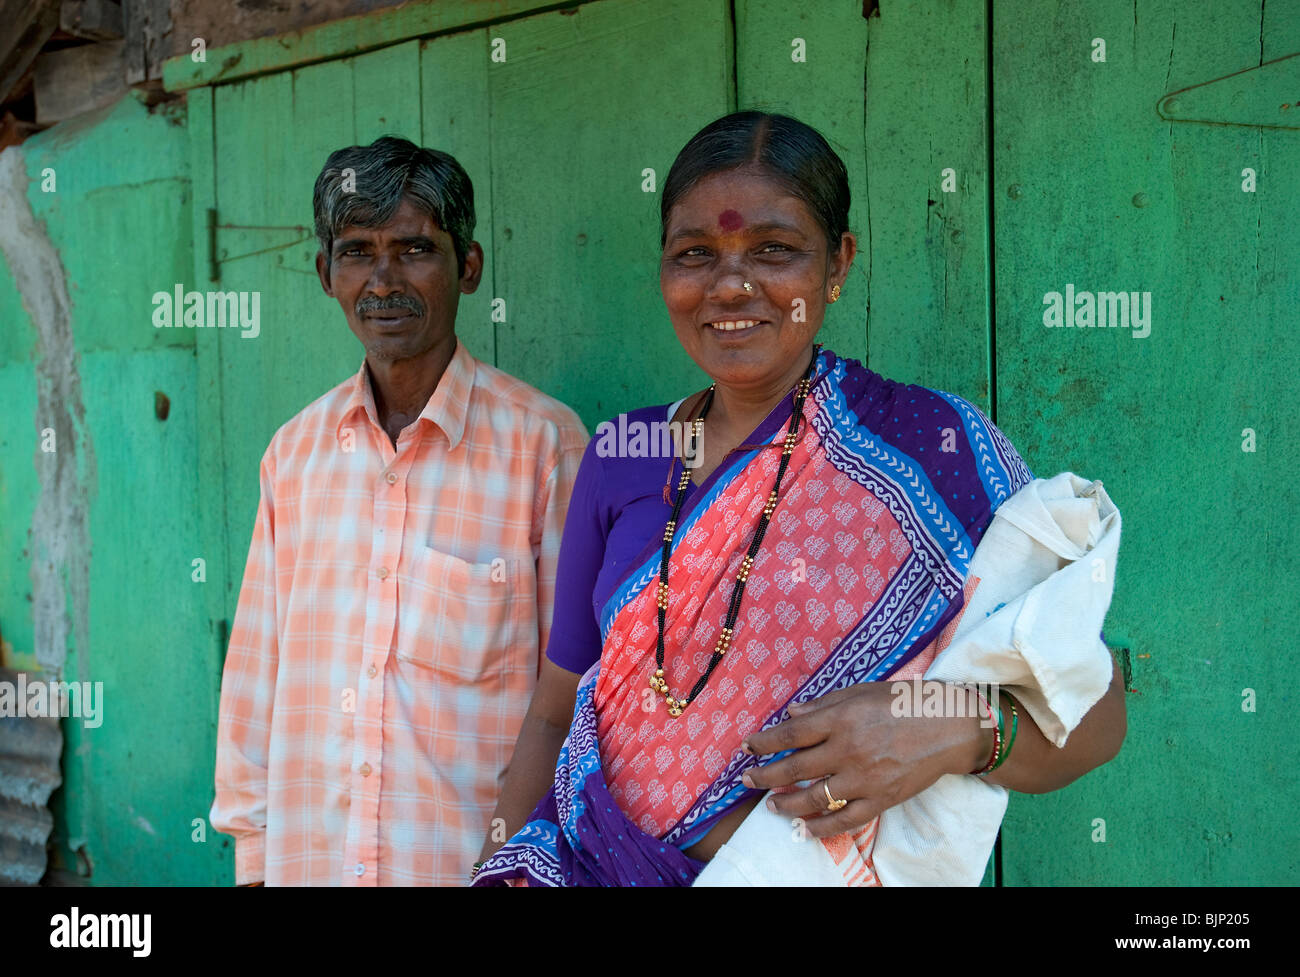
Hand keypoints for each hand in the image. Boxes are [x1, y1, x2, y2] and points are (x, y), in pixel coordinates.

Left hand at [739, 683, 988, 838]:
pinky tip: (804, 828)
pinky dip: (822, 827)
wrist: (950, 726)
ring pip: (815, 798)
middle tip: (747, 781)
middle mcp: (848, 749)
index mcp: (841, 718)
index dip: (764, 742)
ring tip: (771, 806)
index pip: (791, 734)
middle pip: (795, 768)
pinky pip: (845, 820)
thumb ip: (824, 704)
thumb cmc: (903, 702)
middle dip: (765, 776)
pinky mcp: (881, 799)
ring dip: (787, 804)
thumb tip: (791, 713)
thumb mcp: (861, 691)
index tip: (747, 748)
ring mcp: (864, 778)